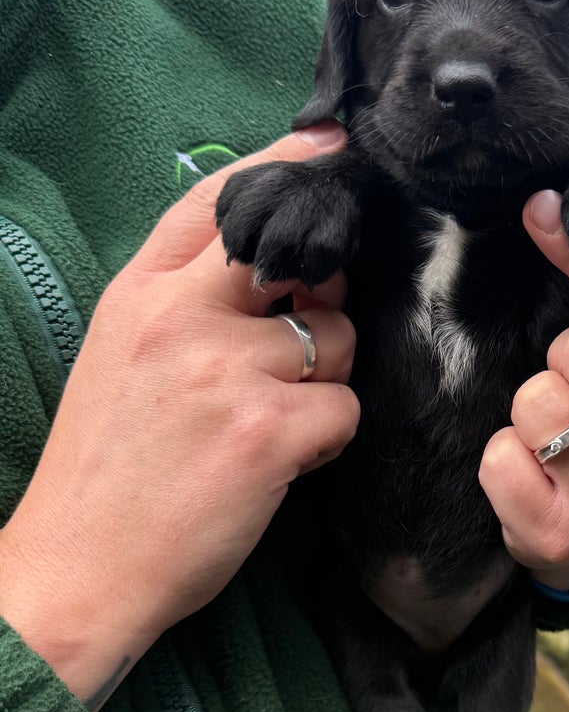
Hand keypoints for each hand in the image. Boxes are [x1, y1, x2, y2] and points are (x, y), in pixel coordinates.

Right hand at [0, 125, 359, 711]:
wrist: (79, 570)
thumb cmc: (107, 473)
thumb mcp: (122, 360)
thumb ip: (188, 305)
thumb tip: (282, 274)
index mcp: (138, 295)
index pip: (215, 201)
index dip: (280, 162)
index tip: (330, 141)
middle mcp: (180, 316)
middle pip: (297, 258)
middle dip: (322, 293)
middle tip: (303, 343)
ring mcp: (224, 368)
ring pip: (338, 340)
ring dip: (324, 383)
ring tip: (269, 428)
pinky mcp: (265, 428)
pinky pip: (345, 408)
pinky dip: (328, 439)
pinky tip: (282, 465)